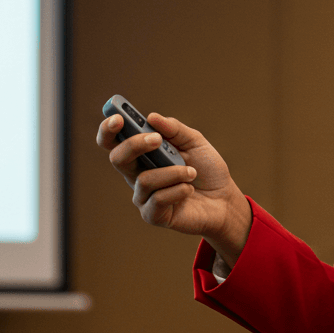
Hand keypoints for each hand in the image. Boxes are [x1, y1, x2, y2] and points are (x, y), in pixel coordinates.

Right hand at [96, 111, 251, 263]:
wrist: (224, 200)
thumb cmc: (206, 169)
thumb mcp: (195, 142)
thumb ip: (174, 129)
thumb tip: (152, 117)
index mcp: (142, 154)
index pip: (114, 141)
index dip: (109, 129)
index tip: (118, 118)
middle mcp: (137, 174)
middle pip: (117, 158)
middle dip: (134, 145)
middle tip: (157, 139)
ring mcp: (143, 196)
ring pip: (144, 179)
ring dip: (173, 172)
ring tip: (191, 172)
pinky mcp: (152, 215)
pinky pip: (157, 199)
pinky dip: (178, 190)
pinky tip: (189, 190)